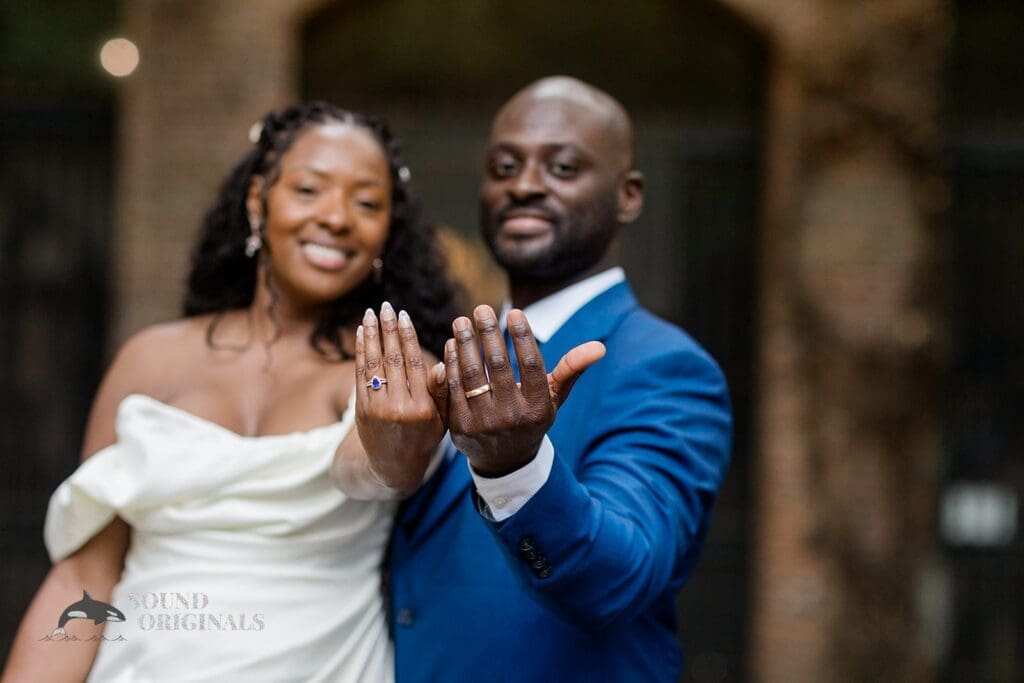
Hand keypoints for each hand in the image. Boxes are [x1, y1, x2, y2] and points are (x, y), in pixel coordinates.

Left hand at [354, 302, 446, 492]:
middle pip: (393, 360)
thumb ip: (442, 391)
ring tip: (370, 315)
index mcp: (422, 408)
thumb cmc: (424, 438)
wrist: (393, 467)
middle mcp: (398, 407)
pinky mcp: (362, 410)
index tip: (404, 316)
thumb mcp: (442, 419)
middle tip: (386, 307)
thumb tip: (445, 362)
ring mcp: (377, 408)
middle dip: (388, 330)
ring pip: (373, 365)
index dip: (408, 337)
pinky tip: (361, 335)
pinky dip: (360, 353)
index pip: (413, 364)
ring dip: (370, 336)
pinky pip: (360, 375)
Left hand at [435, 305, 604, 477]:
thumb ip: (572, 369)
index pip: (531, 365)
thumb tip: (599, 347)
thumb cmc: (532, 417)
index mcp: (538, 408)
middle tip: (482, 309)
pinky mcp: (460, 427)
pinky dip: (451, 363)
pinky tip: (452, 344)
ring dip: (465, 344)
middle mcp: (512, 417)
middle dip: (488, 333)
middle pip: (498, 366)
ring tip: (461, 321)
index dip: (523, 336)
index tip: (514, 312)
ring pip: (472, 375)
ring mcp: (484, 423)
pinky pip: (454, 388)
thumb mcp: (554, 397)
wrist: (504, 460)